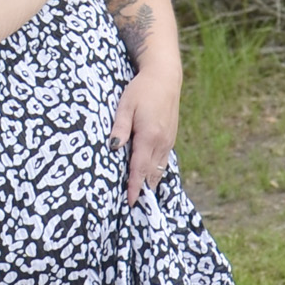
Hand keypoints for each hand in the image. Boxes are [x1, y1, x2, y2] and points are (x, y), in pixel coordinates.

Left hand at [110, 66, 180, 205]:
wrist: (165, 77)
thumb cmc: (141, 90)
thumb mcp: (125, 106)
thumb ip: (119, 128)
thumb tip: (113, 148)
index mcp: (149, 136)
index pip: (140, 168)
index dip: (134, 187)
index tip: (130, 202)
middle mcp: (161, 142)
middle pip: (151, 173)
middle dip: (142, 190)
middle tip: (133, 207)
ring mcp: (168, 140)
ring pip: (159, 169)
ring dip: (150, 183)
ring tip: (141, 197)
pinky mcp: (171, 138)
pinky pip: (163, 161)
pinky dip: (156, 172)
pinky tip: (149, 177)